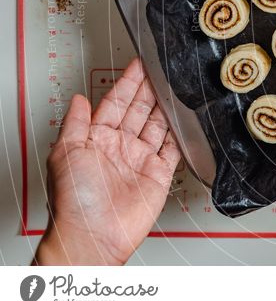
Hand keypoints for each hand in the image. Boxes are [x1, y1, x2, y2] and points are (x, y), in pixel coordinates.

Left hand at [34, 58, 180, 264]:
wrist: (96, 235)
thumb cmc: (75, 200)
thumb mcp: (65, 153)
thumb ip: (75, 123)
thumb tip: (79, 99)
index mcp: (96, 139)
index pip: (115, 103)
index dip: (128, 83)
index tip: (138, 65)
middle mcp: (120, 147)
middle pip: (139, 109)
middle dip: (150, 88)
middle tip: (162, 69)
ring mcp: (140, 159)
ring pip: (157, 124)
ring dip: (166, 106)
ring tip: (176, 86)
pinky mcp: (159, 173)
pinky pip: (173, 148)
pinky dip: (180, 133)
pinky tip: (185, 118)